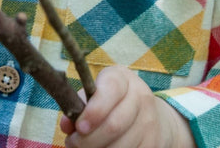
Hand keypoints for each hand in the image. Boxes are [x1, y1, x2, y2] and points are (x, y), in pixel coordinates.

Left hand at [60, 66, 194, 147]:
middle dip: (89, 140)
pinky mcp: (153, 143)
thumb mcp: (96, 95)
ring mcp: (150, 121)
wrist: (150, 115)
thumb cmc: (113, 103)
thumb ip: (80, 106)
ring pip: (121, 146)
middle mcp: (140, 96)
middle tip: (73, 143)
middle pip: (114, 125)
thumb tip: (66, 124)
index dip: (94, 111)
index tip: (79, 127)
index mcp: (123, 79)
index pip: (111, 90)